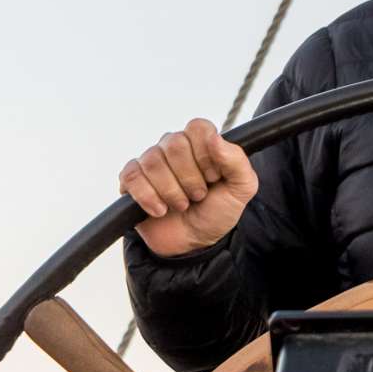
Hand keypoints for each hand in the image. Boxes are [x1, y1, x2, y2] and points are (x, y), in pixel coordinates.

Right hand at [120, 119, 259, 257]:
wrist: (194, 244)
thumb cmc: (217, 211)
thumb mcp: (241, 189)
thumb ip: (236, 161)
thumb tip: (214, 138)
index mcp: (201, 143)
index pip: (198, 127)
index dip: (206, 154)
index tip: (213, 177)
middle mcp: (173, 146)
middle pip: (174, 143)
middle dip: (189, 178)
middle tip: (197, 195)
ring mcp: (150, 162)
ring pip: (152, 161)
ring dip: (171, 191)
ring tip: (181, 205)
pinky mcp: (131, 180)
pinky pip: (131, 176)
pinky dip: (148, 197)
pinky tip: (160, 210)